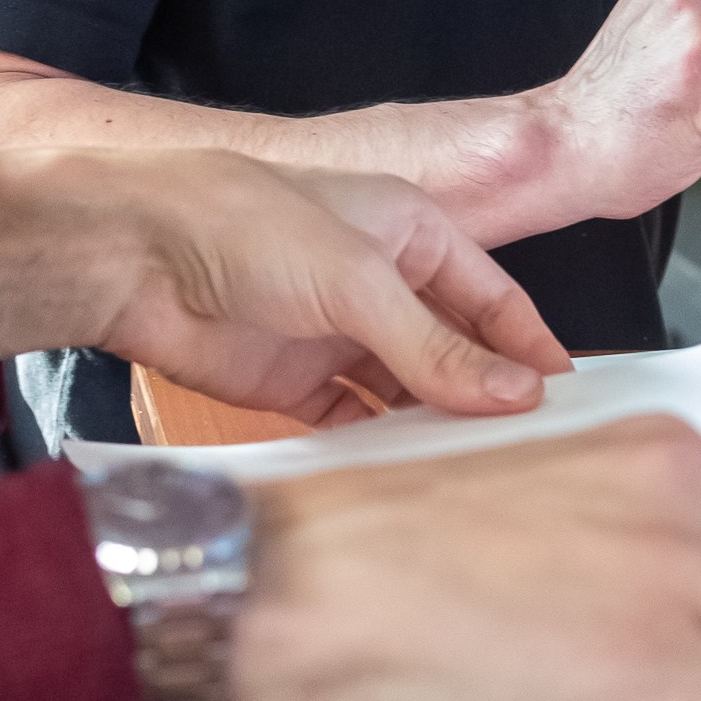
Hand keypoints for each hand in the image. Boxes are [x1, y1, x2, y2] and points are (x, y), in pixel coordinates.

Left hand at [0, 147, 569, 424]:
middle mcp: (378, 281)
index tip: (567, 397)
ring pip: (407, 390)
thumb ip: (435, 346)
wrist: (134, 255)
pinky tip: (406, 475)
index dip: (527, 344)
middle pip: (453, 348)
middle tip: (532, 451)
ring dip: (436, 426)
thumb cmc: (241, 224)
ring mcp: (336, 333)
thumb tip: (514, 393)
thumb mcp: (358, 281)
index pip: (491, 295)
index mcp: (408, 231)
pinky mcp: (295, 380)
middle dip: (487, 394)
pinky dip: (380, 445)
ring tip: (479, 475)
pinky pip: (355, 420)